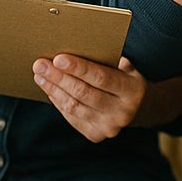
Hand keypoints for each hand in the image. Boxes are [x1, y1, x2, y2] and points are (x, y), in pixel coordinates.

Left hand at [32, 54, 147, 142]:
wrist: (141, 107)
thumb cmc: (128, 78)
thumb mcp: (128, 67)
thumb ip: (109, 59)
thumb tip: (76, 45)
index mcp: (133, 91)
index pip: (102, 78)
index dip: (79, 68)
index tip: (58, 58)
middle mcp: (123, 112)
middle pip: (83, 93)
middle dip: (58, 77)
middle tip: (40, 64)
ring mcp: (109, 127)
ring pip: (73, 106)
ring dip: (53, 89)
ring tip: (40, 75)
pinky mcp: (96, 134)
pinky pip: (71, 116)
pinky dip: (58, 101)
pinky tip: (50, 89)